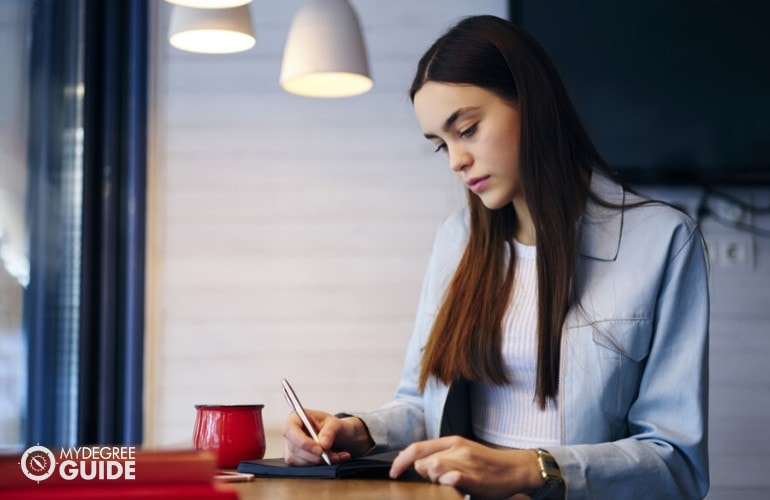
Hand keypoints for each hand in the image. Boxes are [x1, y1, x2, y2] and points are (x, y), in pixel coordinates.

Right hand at [282, 409, 371, 464]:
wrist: (337, 436)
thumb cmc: (332, 426)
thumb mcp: (335, 424)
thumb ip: (329, 431)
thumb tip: (323, 445)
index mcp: (295, 418)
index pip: (289, 430)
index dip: (302, 441)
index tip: (320, 449)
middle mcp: (290, 434)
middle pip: (295, 448)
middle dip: (315, 455)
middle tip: (333, 456)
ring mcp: (291, 449)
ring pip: (301, 461)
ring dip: (321, 461)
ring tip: (337, 456)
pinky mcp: (297, 460)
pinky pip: (306, 467)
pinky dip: (322, 465)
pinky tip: (334, 459)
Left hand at [389, 436, 543, 498]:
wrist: (515, 468)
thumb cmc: (488, 464)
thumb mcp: (463, 452)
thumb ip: (442, 455)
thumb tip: (418, 464)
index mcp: (452, 441)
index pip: (417, 448)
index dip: (400, 461)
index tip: (393, 473)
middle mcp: (457, 448)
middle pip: (422, 461)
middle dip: (423, 474)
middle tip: (438, 480)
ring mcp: (465, 462)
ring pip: (433, 468)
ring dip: (434, 479)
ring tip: (447, 483)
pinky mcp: (474, 477)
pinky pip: (451, 477)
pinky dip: (446, 481)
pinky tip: (451, 484)